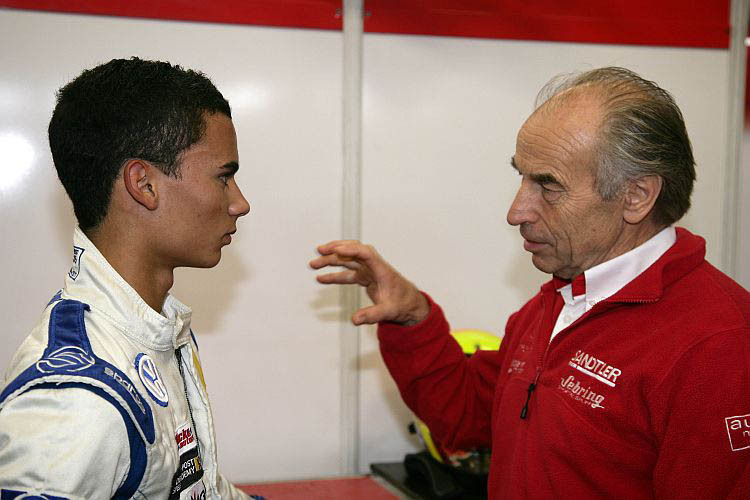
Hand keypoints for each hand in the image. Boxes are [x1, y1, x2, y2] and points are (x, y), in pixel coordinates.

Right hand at [310, 240, 429, 325]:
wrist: (409, 304)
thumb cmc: (403, 304)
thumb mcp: (389, 312)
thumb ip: (372, 315)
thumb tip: (354, 320)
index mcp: (382, 269)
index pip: (366, 253)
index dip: (351, 250)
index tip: (336, 249)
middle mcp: (374, 266)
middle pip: (353, 251)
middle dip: (336, 249)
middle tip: (320, 251)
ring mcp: (369, 271)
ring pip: (348, 260)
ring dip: (331, 260)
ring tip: (314, 264)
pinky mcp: (365, 277)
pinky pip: (347, 273)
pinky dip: (335, 274)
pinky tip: (321, 278)